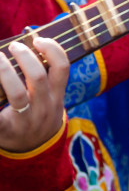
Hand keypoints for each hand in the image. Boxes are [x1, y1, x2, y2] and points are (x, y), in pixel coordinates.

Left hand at [0, 37, 68, 152]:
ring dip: (4, 72)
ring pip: (17, 93)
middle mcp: (44, 108)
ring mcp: (26, 121)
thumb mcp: (50, 99)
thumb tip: (29, 42)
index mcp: (56, 96)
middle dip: (24, 57)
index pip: (62, 68)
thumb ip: (44, 77)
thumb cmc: (38, 115)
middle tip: (13, 46)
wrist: (34, 151)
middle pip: (38, 78)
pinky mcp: (6, 131)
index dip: (52, 50)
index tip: (37, 39)